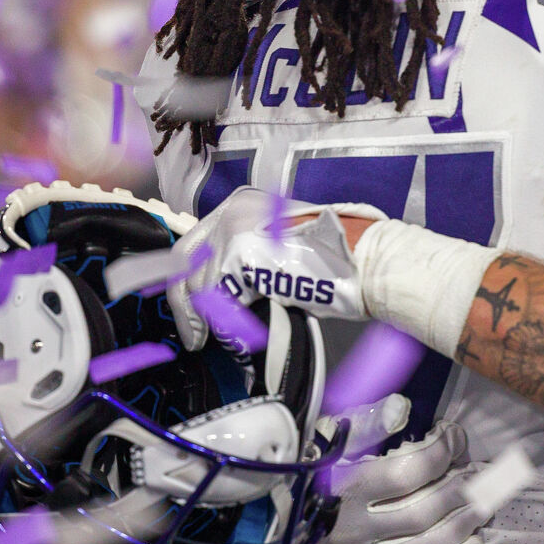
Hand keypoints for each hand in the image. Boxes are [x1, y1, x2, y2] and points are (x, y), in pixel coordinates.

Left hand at [166, 188, 372, 349]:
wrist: (358, 255)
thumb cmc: (332, 256)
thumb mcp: (280, 245)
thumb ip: (250, 256)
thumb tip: (224, 288)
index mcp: (244, 205)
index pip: (197, 242)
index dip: (185, 278)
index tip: (185, 305)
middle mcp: (234, 210)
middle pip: (188, 260)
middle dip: (185, 303)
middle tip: (193, 333)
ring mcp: (234, 229)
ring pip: (200, 282)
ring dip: (205, 317)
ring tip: (215, 338)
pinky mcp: (239, 253)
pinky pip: (217, 296)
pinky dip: (217, 321)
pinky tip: (224, 336)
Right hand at [300, 399, 490, 543]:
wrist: (259, 514)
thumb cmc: (301, 464)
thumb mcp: (325, 434)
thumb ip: (365, 421)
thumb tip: (402, 409)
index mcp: (341, 486)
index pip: (405, 473)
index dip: (440, 452)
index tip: (454, 434)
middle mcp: (350, 526)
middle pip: (420, 513)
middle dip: (458, 490)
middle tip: (481, 472)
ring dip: (460, 526)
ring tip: (485, 505)